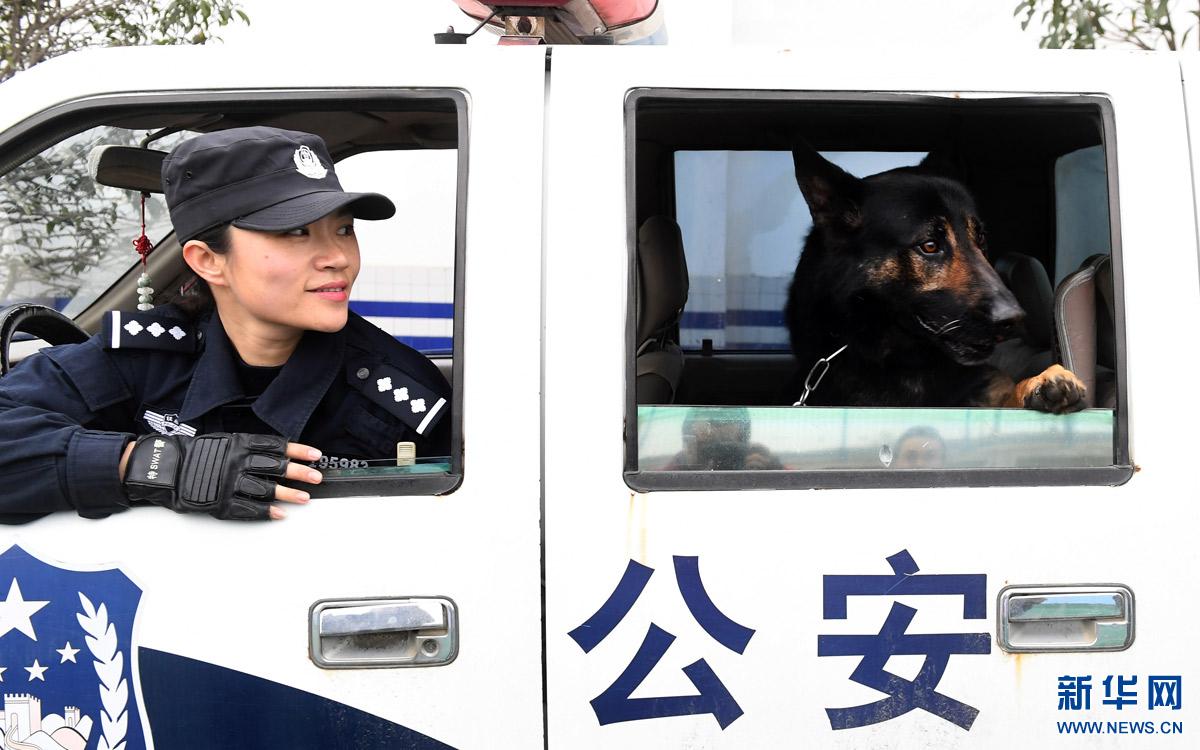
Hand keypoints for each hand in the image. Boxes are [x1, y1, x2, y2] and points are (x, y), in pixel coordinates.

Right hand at [122, 433, 322, 519]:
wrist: (164, 469)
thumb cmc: (195, 454)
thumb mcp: (223, 442)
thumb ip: (248, 447)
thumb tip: (278, 452)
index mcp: (238, 444)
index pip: (275, 445)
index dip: (297, 450)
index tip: (315, 454)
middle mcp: (237, 462)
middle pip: (275, 467)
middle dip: (299, 472)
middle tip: (316, 477)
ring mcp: (229, 483)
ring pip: (266, 489)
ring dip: (288, 494)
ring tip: (304, 497)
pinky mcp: (221, 503)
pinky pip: (248, 508)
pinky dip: (266, 512)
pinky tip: (280, 514)